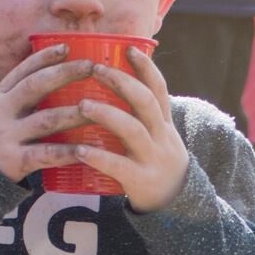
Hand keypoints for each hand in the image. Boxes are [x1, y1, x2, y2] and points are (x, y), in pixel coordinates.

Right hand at [0, 44, 103, 182]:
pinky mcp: (15, 160)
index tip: (67, 47)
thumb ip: (18, 97)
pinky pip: (45, 155)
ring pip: (46, 120)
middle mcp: (2, 111)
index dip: (44, 57)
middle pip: (35, 87)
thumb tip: (53, 79)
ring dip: (74, 113)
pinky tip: (86, 150)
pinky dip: (67, 152)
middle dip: (64, 74)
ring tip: (99, 106)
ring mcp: (8, 135)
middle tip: (90, 67)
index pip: (22, 70)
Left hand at [48, 49, 189, 212]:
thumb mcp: (158, 137)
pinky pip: (119, 166)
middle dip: (121, 82)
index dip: (146, 67)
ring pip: (132, 130)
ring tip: (83, 104)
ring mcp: (152, 158)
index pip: (159, 89)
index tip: (129, 48)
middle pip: (145, 102)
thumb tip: (113, 85)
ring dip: (106, 113)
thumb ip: (141, 115)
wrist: (174, 206)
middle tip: (95, 69)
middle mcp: (162, 137)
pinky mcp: (141, 180)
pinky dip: (98, 157)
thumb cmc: (155, 164)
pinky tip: (80, 150)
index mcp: (164, 124)